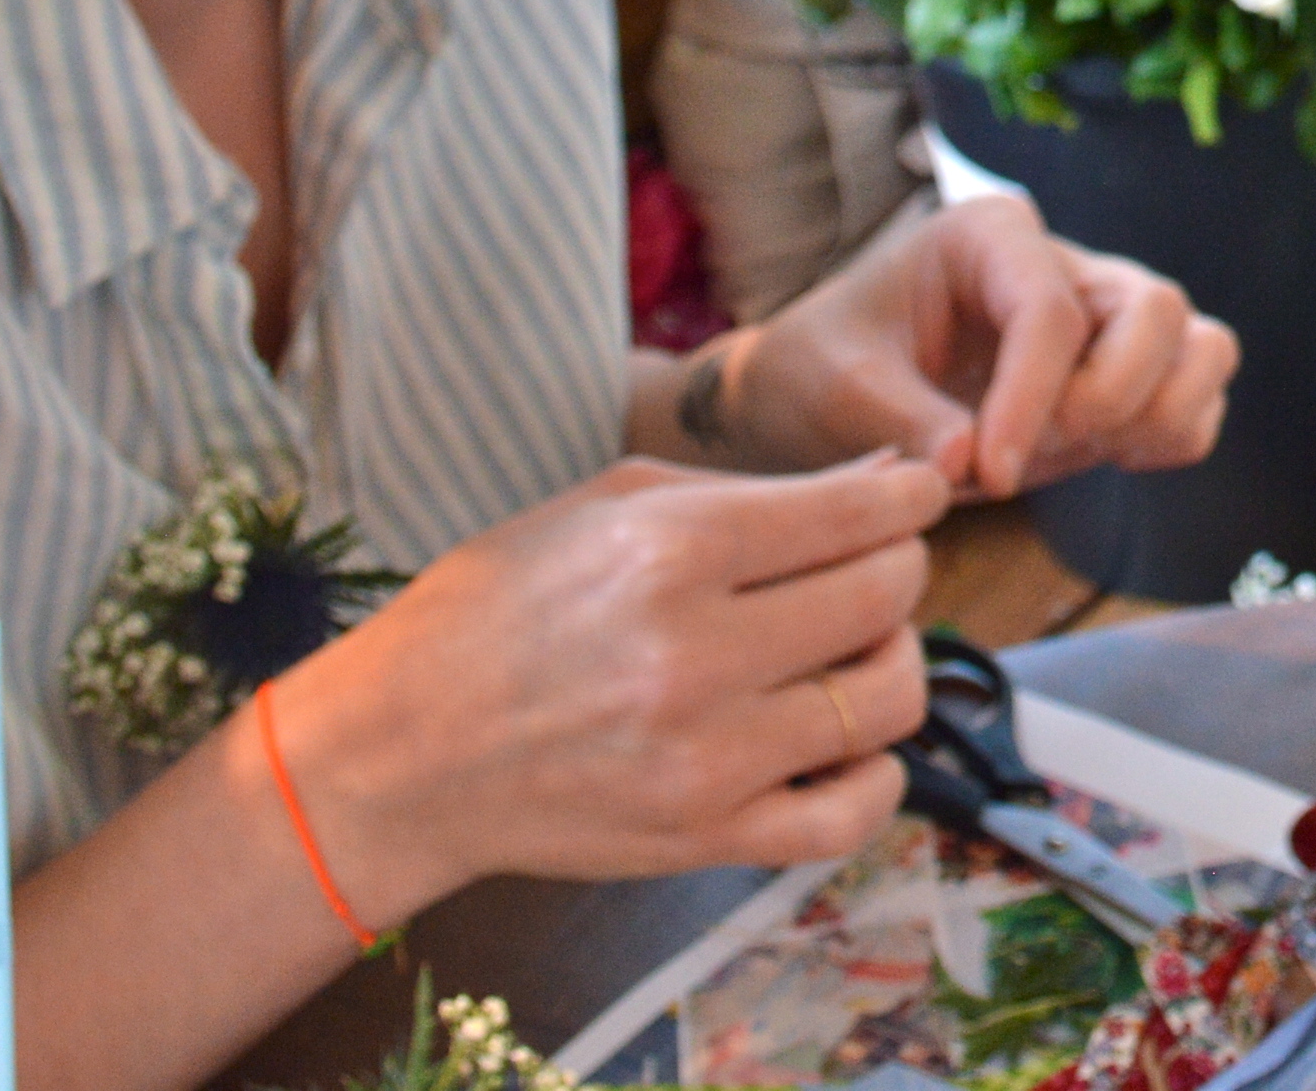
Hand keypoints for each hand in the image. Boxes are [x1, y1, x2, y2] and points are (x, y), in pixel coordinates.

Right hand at [272, 452, 950, 921]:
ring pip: (888, 700)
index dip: (912, 496)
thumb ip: (759, 489)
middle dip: (898, 567)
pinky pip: (852, 815)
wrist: (401, 753)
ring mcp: (705, 758)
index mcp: (669, 552)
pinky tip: (839, 742)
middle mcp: (694, 654)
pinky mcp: (704, 839)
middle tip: (868, 567)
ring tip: (847, 650)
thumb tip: (889, 476)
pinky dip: (874, 774)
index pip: (860, 516)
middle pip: (886, 598)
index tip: (915, 496)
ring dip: (891, 662)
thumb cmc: (500, 609)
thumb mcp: (610, 506)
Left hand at [740, 196, 1239, 496]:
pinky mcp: (1127, 374)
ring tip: (1080, 451)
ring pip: (1203, 344)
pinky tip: (1102, 457)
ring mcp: (1107, 317)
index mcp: (990, 237)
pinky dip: (1174, 437)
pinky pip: (1199, 397)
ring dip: (1159, 413)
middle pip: (1157, 308)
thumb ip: (901, 419)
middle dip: (1113, 393)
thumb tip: (969, 464)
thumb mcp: (834, 386)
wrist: (828, 389)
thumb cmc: (825, 365)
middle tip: (1036, 451)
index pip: (1050, 310)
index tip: (985, 474)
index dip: (1030, 400)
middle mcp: (1066, 264)